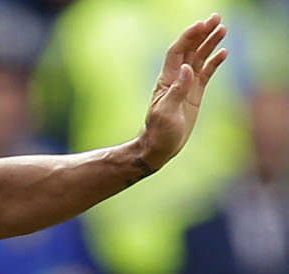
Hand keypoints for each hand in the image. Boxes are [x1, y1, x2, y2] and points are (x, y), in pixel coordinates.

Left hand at [137, 15, 229, 171]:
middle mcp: (176, 79)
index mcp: (166, 81)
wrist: (158, 147)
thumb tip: (186, 68)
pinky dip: (213, 61)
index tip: (200, 25)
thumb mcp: (165, 113)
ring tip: (222, 29)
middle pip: (190, 50)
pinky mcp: (195, 94)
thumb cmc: (158, 132)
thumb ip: (176, 91)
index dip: (188, 38)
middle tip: (216, 18)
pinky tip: (222, 52)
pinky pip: (206, 73)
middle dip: (201, 33)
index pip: (177, 53)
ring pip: (199, 58)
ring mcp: (186, 85)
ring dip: (210, 43)